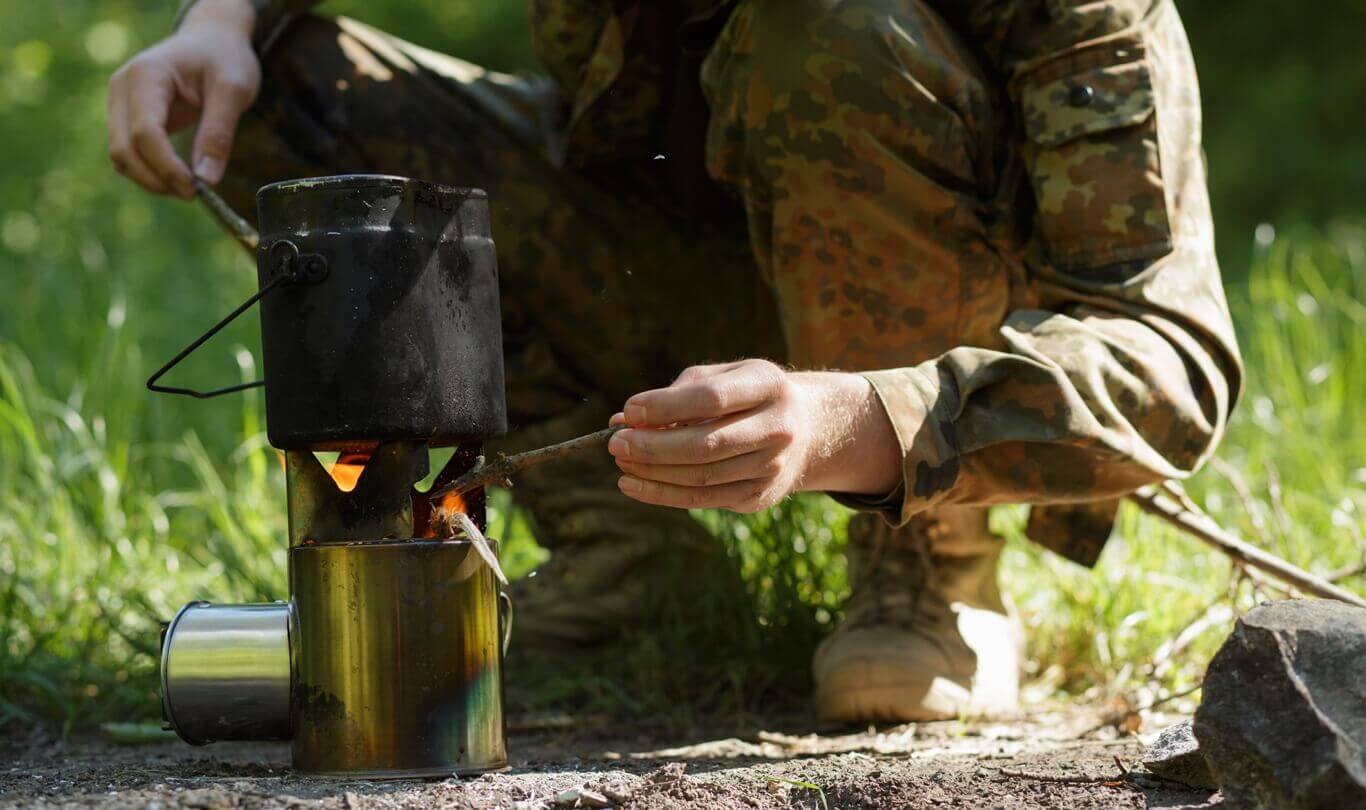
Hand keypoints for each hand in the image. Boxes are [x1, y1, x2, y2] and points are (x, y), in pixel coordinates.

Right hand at [107, 0, 259, 197]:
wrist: (212, 40)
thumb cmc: (224, 58)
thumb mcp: (234, 89)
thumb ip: (219, 132)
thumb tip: (207, 179)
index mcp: (146, 74)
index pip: (144, 132)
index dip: (166, 167)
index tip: (196, 189)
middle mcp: (122, 87)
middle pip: (124, 149)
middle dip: (157, 179)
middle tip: (195, 194)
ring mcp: (119, 103)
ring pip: (121, 156)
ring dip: (151, 180)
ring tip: (190, 187)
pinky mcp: (125, 117)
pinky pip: (129, 154)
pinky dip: (150, 172)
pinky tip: (178, 176)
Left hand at [609, 359, 901, 511]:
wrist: (807, 429)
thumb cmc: (747, 396)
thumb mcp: (722, 378)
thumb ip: (676, 394)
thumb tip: (622, 420)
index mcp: (768, 386)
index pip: (712, 399)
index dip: (666, 406)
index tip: (630, 411)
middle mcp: (777, 427)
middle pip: (706, 444)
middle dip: (654, 447)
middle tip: (616, 444)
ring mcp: (772, 466)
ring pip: (702, 477)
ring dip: (653, 473)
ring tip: (621, 463)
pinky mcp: (760, 495)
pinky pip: (704, 499)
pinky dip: (663, 494)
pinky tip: (633, 485)